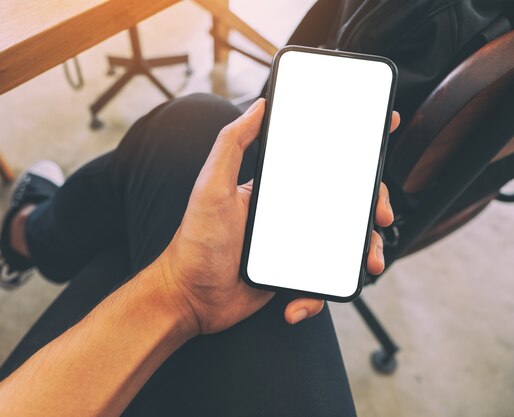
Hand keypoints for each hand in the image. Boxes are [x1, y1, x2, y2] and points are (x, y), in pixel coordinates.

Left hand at [159, 99, 399, 335]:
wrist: (188, 297)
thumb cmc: (195, 241)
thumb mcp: (212, 186)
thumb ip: (232, 144)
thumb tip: (259, 105)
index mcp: (276, 189)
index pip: (321, 163)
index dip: (355, 149)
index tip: (382, 131)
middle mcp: (289, 215)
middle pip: (345, 203)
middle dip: (373, 206)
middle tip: (382, 214)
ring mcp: (293, 247)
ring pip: (343, 245)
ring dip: (363, 254)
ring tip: (370, 265)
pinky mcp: (292, 278)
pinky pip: (319, 285)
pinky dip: (314, 298)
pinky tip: (295, 307)